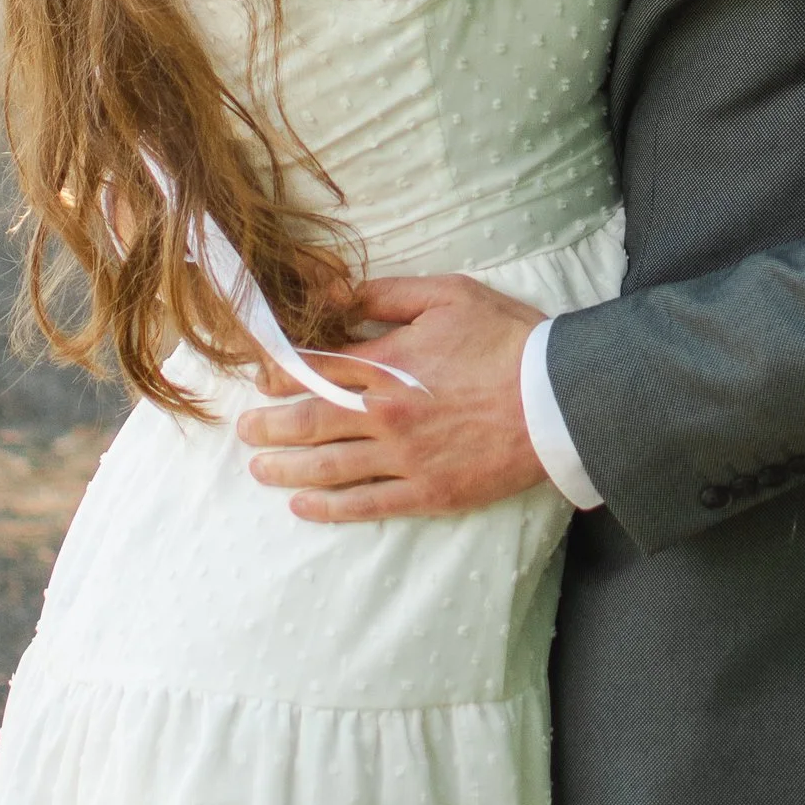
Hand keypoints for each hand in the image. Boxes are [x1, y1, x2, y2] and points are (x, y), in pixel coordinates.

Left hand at [239, 275, 546, 522]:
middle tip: (244, 430)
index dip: (276, 374)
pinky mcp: (428, 492)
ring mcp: (405, 458)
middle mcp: (385, 415)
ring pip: (328, 468)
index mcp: (387, 364)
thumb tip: (333, 295)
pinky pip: (366, 504)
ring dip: (286, 470)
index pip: (312, 370)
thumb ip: (384, 295)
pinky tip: (304, 508)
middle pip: (307, 423)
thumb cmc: (507, 341)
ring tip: (259, 469)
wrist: (560, 400)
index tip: (258, 378)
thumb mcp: (447, 296)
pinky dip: (329, 508)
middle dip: (267, 427)